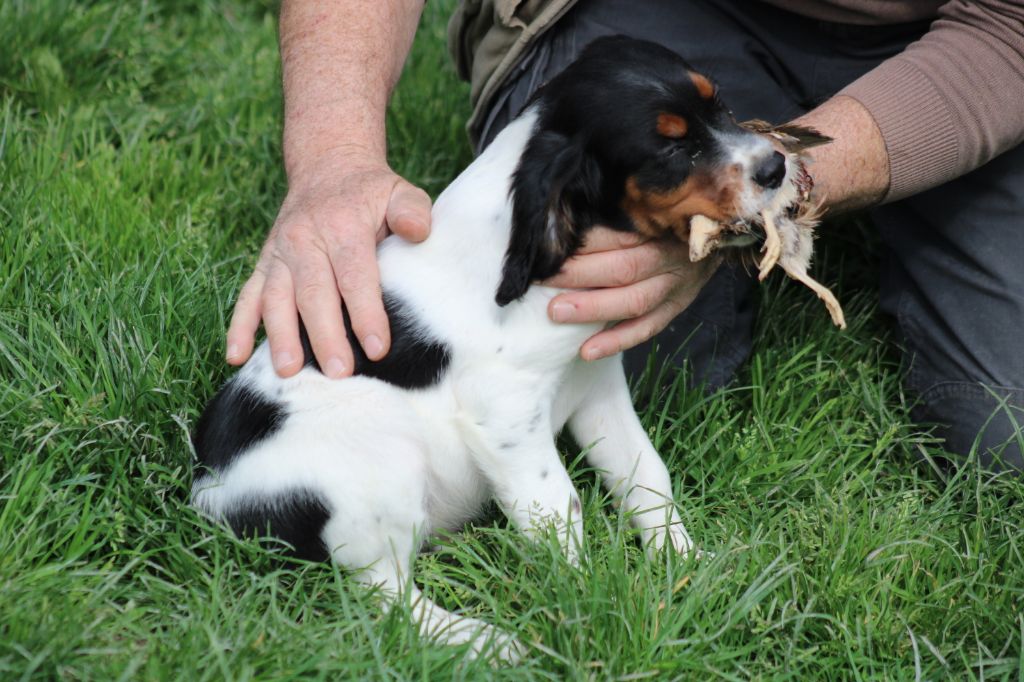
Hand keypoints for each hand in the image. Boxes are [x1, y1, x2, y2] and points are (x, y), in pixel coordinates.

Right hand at [226, 158, 431, 377]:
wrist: (327, 167)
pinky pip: (248, 295)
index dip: (365, 313)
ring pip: (277, 298)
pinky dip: (239, 325)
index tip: (377, 348)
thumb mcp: (398, 191)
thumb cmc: (370, 192)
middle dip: (324, 336)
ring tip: (288, 371)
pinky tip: (236, 355)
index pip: (355, 275)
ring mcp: (281, 253)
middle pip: (314, 293)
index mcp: (342, 226)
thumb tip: (417, 230)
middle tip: (338, 372)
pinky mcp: (265, 263)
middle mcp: (305, 240)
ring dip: (280, 336)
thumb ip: (411, 210)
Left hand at [544, 228, 718, 360]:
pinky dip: (617, 341)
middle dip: (580, 275)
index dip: (584, 243)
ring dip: (594, 309)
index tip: (548, 248)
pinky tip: (587, 351)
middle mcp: (671, 256)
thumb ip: (617, 212)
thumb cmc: (670, 217)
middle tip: (544, 280)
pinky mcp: (677, 307)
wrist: (720, 231)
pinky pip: (647, 328)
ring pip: (635, 301)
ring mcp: (676, 286)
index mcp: (662, 225)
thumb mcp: (650, 205)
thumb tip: (569, 218)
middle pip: (624, 268)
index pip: (619, 234)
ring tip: (556, 313)